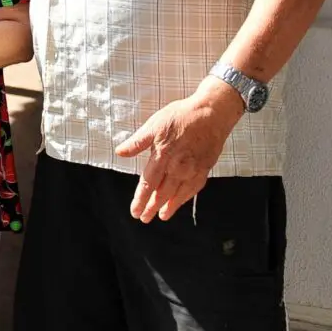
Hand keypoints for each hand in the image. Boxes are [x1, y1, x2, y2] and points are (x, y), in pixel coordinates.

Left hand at [114, 78, 243, 222]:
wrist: (211, 113)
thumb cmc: (181, 116)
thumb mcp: (154, 125)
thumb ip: (137, 142)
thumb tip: (120, 152)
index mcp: (162, 156)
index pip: (148, 184)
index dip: (140, 199)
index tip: (135, 211)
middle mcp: (177, 167)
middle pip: (162, 193)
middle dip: (151, 207)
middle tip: (144, 218)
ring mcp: (192, 170)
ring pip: (177, 194)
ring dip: (168, 207)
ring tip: (161, 215)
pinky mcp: (204, 169)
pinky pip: (193, 189)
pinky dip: (185, 198)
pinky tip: (179, 202)